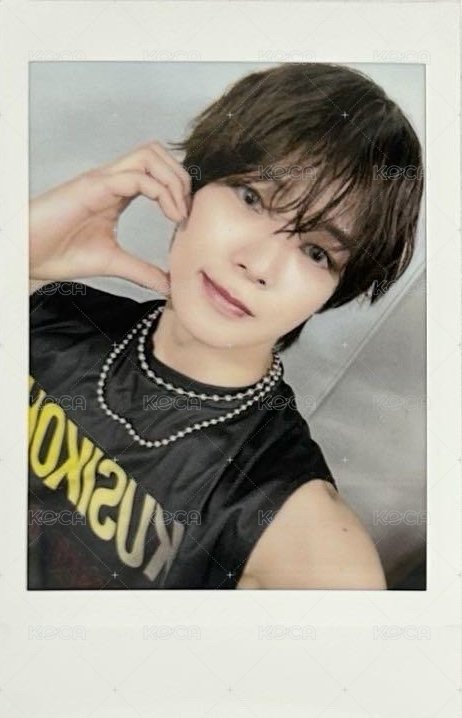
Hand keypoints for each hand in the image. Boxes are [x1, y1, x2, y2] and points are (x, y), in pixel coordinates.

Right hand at [29, 141, 191, 294]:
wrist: (26, 255)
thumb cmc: (58, 254)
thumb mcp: (113, 263)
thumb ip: (142, 271)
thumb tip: (169, 285)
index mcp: (117, 192)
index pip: (157, 171)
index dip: (179, 190)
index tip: (187, 221)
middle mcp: (112, 179)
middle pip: (157, 153)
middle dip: (181, 177)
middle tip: (187, 212)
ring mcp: (103, 179)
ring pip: (150, 154)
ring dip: (173, 179)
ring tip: (179, 212)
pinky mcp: (94, 186)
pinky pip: (136, 176)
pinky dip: (160, 191)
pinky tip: (169, 215)